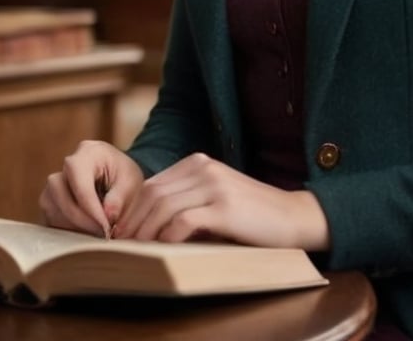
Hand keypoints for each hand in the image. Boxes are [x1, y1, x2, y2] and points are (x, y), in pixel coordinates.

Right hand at [39, 139, 143, 237]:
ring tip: (95, 234)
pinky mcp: (50, 200)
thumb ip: (120, 198)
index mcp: (87, 153)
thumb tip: (108, 216)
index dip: (91, 208)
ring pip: (51, 207)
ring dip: (72, 226)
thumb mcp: (131, 182)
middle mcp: (66, 165)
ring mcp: (54, 182)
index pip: (80, 182)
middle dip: (80, 218)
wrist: (118, 175)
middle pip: (59, 193)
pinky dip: (66, 229)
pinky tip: (85, 234)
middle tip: (100, 233)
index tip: (105, 227)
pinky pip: (49, 217)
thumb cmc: (124, 175)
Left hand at [113, 153, 329, 250]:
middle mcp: (205, 168)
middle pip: (153, 194)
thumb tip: (145, 223)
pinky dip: (167, 236)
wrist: (291, 216)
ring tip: (137, 251)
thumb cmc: (250, 214)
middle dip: (133, 222)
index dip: (132, 210)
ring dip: (145, 231)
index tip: (121, 233)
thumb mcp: (214, 197)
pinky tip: (163, 249)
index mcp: (199, 162)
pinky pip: (184, 221)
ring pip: (164, 206)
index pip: (153, 184)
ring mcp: (215, 185)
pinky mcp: (225, 207)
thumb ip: (186, 199)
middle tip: (121, 246)